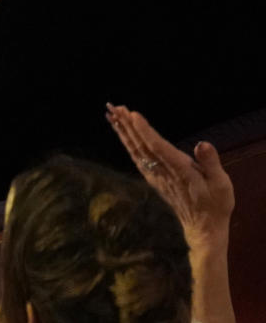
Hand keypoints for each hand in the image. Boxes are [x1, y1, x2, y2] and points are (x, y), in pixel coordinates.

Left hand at [106, 104, 233, 247]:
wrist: (203, 227)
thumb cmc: (215, 204)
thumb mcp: (221, 184)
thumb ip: (210, 163)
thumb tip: (202, 145)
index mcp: (180, 170)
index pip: (158, 147)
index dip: (144, 131)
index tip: (132, 115)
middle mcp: (163, 171)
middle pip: (141, 145)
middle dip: (127, 125)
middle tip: (115, 107)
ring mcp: (155, 176)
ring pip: (135, 150)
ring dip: (123, 132)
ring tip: (112, 115)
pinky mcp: (153, 178)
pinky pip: (137, 157)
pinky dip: (128, 143)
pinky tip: (122, 134)